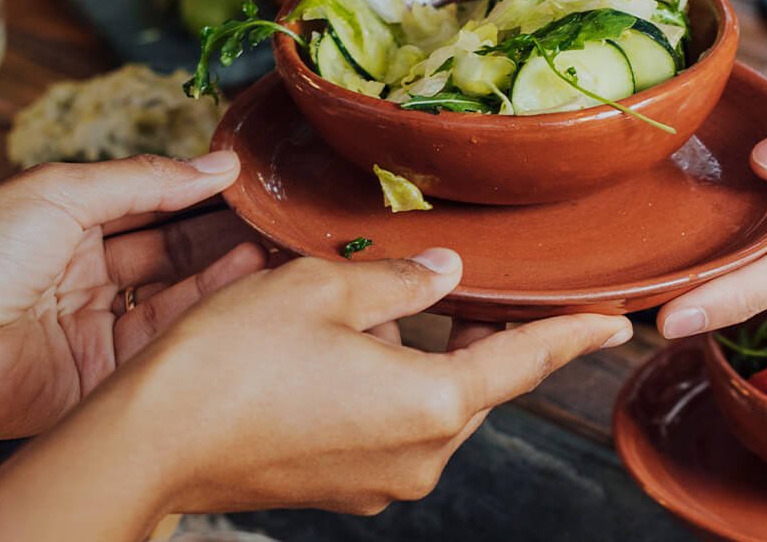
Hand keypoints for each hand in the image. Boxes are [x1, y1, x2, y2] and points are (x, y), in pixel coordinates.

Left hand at [0, 152, 267, 440]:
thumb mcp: (63, 190)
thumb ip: (146, 179)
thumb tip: (219, 163)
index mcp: (64, 223)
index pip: (146, 204)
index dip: (196, 193)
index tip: (251, 182)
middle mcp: (82, 274)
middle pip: (166, 252)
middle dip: (219, 234)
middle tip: (277, 218)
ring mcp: (92, 326)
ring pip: (172, 296)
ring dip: (221, 271)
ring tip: (272, 245)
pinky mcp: (100, 375)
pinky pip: (161, 341)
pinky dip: (202, 312)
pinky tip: (242, 279)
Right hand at [108, 250, 633, 514]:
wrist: (149, 445)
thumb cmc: (229, 360)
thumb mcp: (322, 288)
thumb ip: (401, 281)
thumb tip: (447, 275)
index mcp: (435, 404)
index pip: (527, 361)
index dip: (574, 335)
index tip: (617, 323)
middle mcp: (423, 456)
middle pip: (474, 382)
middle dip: (463, 331)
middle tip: (442, 279)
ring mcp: (382, 482)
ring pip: (427, 403)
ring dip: (409, 356)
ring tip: (349, 314)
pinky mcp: (343, 491)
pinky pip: (387, 427)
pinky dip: (378, 387)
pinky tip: (325, 354)